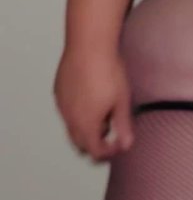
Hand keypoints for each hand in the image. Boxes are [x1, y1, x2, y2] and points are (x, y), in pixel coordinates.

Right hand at [53, 47, 134, 161]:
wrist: (89, 46)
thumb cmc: (108, 71)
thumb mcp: (121, 101)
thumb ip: (123, 126)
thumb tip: (126, 144)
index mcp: (86, 124)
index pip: (95, 151)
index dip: (108, 153)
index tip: (118, 146)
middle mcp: (70, 118)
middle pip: (80, 144)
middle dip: (95, 144)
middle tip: (111, 136)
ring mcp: (62, 105)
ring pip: (71, 128)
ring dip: (86, 129)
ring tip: (104, 115)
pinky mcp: (58, 92)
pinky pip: (66, 112)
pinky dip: (77, 115)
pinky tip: (91, 100)